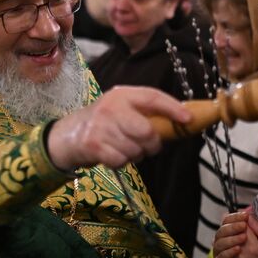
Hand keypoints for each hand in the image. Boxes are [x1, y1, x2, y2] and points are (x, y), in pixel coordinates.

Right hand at [46, 86, 190, 170]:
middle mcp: (111, 108)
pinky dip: (122, 162)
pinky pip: (121, 161)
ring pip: (135, 149)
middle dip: (153, 144)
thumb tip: (184, 121)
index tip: (188, 119)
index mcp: (122, 95)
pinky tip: (114, 155)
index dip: (172, 108)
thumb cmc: (105, 123)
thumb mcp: (123, 110)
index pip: (152, 97)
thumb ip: (148, 113)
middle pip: (147, 131)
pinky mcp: (93, 145)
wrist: (69, 135)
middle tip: (150, 146)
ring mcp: (101, 127)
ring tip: (126, 149)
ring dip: (136, 155)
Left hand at [213, 211, 257, 257]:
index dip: (241, 218)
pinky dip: (220, 245)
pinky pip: (218, 253)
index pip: (240, 225)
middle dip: (231, 224)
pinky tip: (227, 241)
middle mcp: (239, 254)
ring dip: (225, 234)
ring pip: (219, 242)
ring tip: (234, 233)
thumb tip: (249, 217)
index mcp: (252, 247)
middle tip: (240, 224)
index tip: (246, 218)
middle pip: (226, 232)